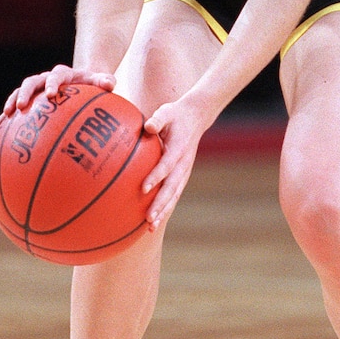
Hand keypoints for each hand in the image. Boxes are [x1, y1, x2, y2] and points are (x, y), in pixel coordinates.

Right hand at [0, 65, 115, 129]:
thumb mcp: (101, 81)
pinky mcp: (29, 100)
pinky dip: (5, 117)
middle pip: (31, 82)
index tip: (50, 94)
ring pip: (19, 92)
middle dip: (25, 93)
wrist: (81, 82)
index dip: (52, 83)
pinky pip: (15, 107)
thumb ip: (105, 81)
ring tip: (4, 117)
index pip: (55, 76)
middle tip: (20, 106)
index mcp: (62, 74)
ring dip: (11, 102)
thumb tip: (110, 84)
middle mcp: (45, 79)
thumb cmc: (93, 85)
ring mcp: (35, 89)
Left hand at [141, 95, 213, 229]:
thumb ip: (158, 119)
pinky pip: (174, 194)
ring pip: (174, 195)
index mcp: (179, 148)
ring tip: (150, 227)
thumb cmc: (176, 114)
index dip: (156, 177)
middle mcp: (183, 163)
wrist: (197, 117)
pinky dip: (166, 208)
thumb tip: (148, 126)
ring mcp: (184, 171)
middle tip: (148, 218)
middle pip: (172, 187)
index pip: (167, 165)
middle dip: (160, 204)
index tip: (143, 188)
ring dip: (163, 211)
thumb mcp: (167, 111)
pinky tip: (154, 221)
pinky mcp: (182, 175)